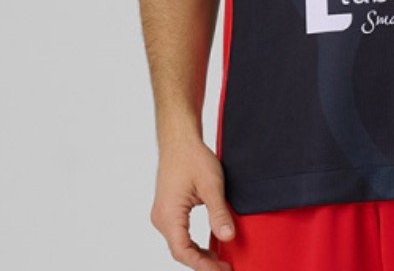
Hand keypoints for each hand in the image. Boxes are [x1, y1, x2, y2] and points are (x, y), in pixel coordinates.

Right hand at [150, 137, 235, 269]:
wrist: (179, 140)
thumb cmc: (193, 157)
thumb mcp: (212, 185)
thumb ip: (219, 213)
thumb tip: (228, 237)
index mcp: (168, 215)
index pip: (183, 252)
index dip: (203, 265)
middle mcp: (161, 219)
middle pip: (181, 252)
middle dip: (203, 263)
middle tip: (226, 268)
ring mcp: (163, 215)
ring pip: (180, 244)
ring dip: (198, 254)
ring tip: (220, 261)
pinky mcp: (168, 210)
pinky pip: (180, 234)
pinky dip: (193, 243)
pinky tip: (209, 245)